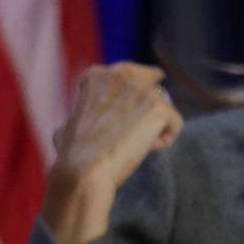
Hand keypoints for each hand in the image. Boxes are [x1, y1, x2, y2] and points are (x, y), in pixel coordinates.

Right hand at [41, 63, 183, 243]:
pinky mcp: (160, 107)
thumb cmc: (72, 155)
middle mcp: (119, 74)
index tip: (131, 109)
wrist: (85, 170)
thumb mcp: (69, 124)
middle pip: (151, 79)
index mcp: (96, 75)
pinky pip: (175, 123)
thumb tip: (86, 115)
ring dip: (155, 126)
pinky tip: (147, 150)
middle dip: (153, 97)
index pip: (128, 73)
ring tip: (136, 145)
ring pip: (163, 105)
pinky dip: (164, 139)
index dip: (133, 91)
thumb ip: (85, 113)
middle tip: (151, 118)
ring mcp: (141, 89)